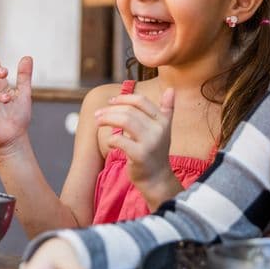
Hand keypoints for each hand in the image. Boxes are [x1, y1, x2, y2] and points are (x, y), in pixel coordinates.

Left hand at [94, 88, 179, 204]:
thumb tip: (171, 90)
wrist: (157, 179)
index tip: (111, 102)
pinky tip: (110, 142)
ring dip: (107, 119)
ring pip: (125, 121)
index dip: (124, 98)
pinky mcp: (140, 155)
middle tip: (98, 114)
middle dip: (110, 110)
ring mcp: (150, 142)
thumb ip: (166, 110)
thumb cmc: (156, 152)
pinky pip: (119, 140)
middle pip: (130, 111)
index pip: (141, 101)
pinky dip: (110, 139)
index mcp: (163, 121)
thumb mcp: (164, 130)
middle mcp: (159, 130)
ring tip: (98, 122)